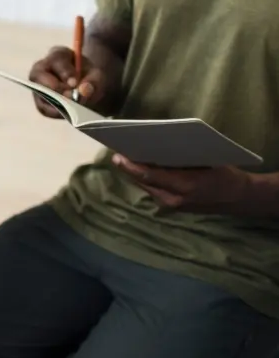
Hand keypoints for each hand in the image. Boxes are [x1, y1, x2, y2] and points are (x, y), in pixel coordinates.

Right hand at [29, 45, 113, 113]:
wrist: (83, 84)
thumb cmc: (88, 75)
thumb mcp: (97, 75)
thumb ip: (93, 81)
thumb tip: (82, 92)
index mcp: (58, 55)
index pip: (58, 62)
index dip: (65, 73)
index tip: (74, 83)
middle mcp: (41, 68)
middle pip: (39, 76)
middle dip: (55, 89)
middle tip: (71, 98)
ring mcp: (37, 85)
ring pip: (41, 94)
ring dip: (57, 103)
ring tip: (74, 109)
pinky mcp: (39, 101)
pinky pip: (44, 108)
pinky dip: (57, 112)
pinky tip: (70, 114)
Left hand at [112, 156, 253, 212]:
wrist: (238, 198)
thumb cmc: (225, 175)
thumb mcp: (206, 162)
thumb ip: (181, 160)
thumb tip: (158, 149)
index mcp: (184, 186)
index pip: (150, 176)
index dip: (131, 167)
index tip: (118, 156)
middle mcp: (173, 199)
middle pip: (144, 182)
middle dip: (130, 169)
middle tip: (118, 153)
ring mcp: (172, 206)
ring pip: (147, 188)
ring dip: (136, 175)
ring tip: (126, 159)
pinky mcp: (172, 208)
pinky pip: (154, 191)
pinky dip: (147, 181)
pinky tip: (142, 170)